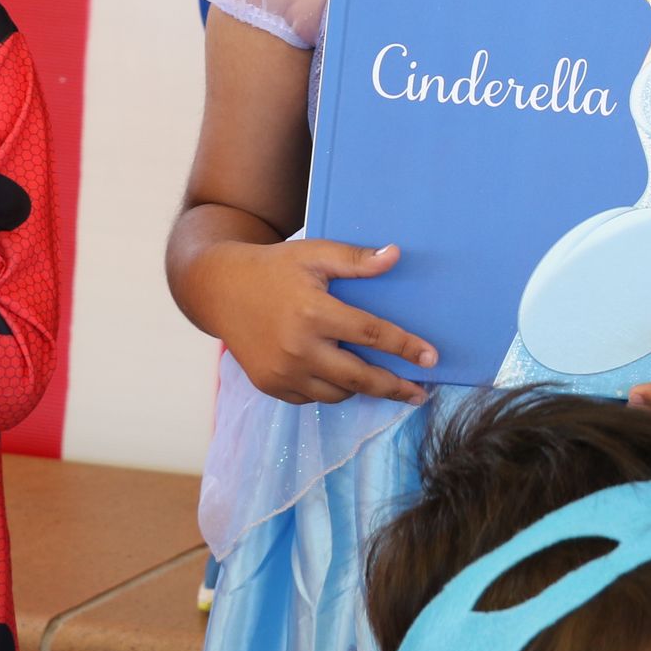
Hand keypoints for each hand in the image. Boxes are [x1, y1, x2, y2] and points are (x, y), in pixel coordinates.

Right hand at [205, 239, 436, 405]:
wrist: (219, 290)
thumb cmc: (273, 268)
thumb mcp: (314, 254)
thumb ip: (355, 259)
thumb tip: (395, 255)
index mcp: (314, 313)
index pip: (372, 335)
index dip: (406, 348)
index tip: (432, 359)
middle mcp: (298, 349)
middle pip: (360, 378)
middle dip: (394, 388)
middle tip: (421, 394)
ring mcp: (282, 372)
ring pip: (336, 393)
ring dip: (362, 388)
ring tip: (384, 382)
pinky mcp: (269, 385)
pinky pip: (311, 397)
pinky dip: (330, 390)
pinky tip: (343, 379)